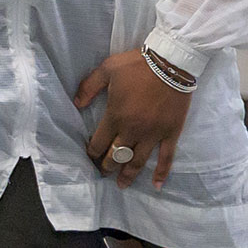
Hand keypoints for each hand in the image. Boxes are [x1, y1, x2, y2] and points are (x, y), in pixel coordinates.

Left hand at [76, 51, 194, 188]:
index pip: (98, 143)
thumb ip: (89, 87)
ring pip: (137, 161)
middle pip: (116, 156)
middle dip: (106, 166)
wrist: (171, 62)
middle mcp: (132, 130)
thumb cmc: (137, 65)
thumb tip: (76, 104)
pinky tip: (156, 186)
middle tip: (102, 173)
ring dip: (127, 175)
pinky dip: (161, 173)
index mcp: (115, 116)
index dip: (91, 153)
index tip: (89, 158)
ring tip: (121, 185)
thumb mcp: (107, 69)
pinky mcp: (171, 133)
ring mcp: (153, 134)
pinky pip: (167, 157)